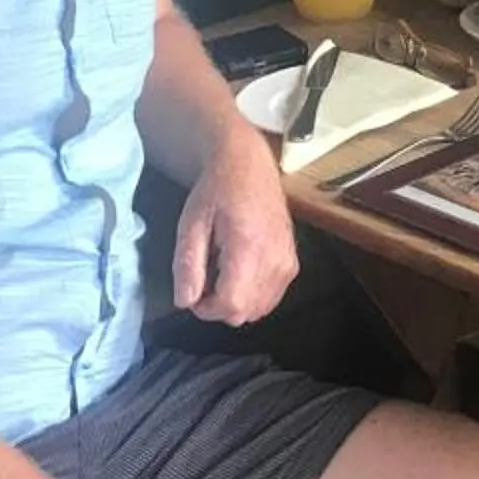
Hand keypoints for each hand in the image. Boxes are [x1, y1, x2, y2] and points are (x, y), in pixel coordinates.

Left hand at [170, 131, 298, 324]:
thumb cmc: (217, 190)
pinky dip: (251, 294)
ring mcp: (287, 264)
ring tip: (221, 272)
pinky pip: (270, 298)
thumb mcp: (191, 224)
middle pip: (245, 313)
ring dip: (235, 301)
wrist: (249, 166)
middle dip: (219, 306)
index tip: (193, 294)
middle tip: (204, 280)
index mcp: (249, 248)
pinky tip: (239, 270)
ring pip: (258, 310)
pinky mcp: (292, 264)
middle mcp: (275, 260)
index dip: (206, 309)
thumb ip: (188, 265)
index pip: (232, 305)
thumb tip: (185, 302)